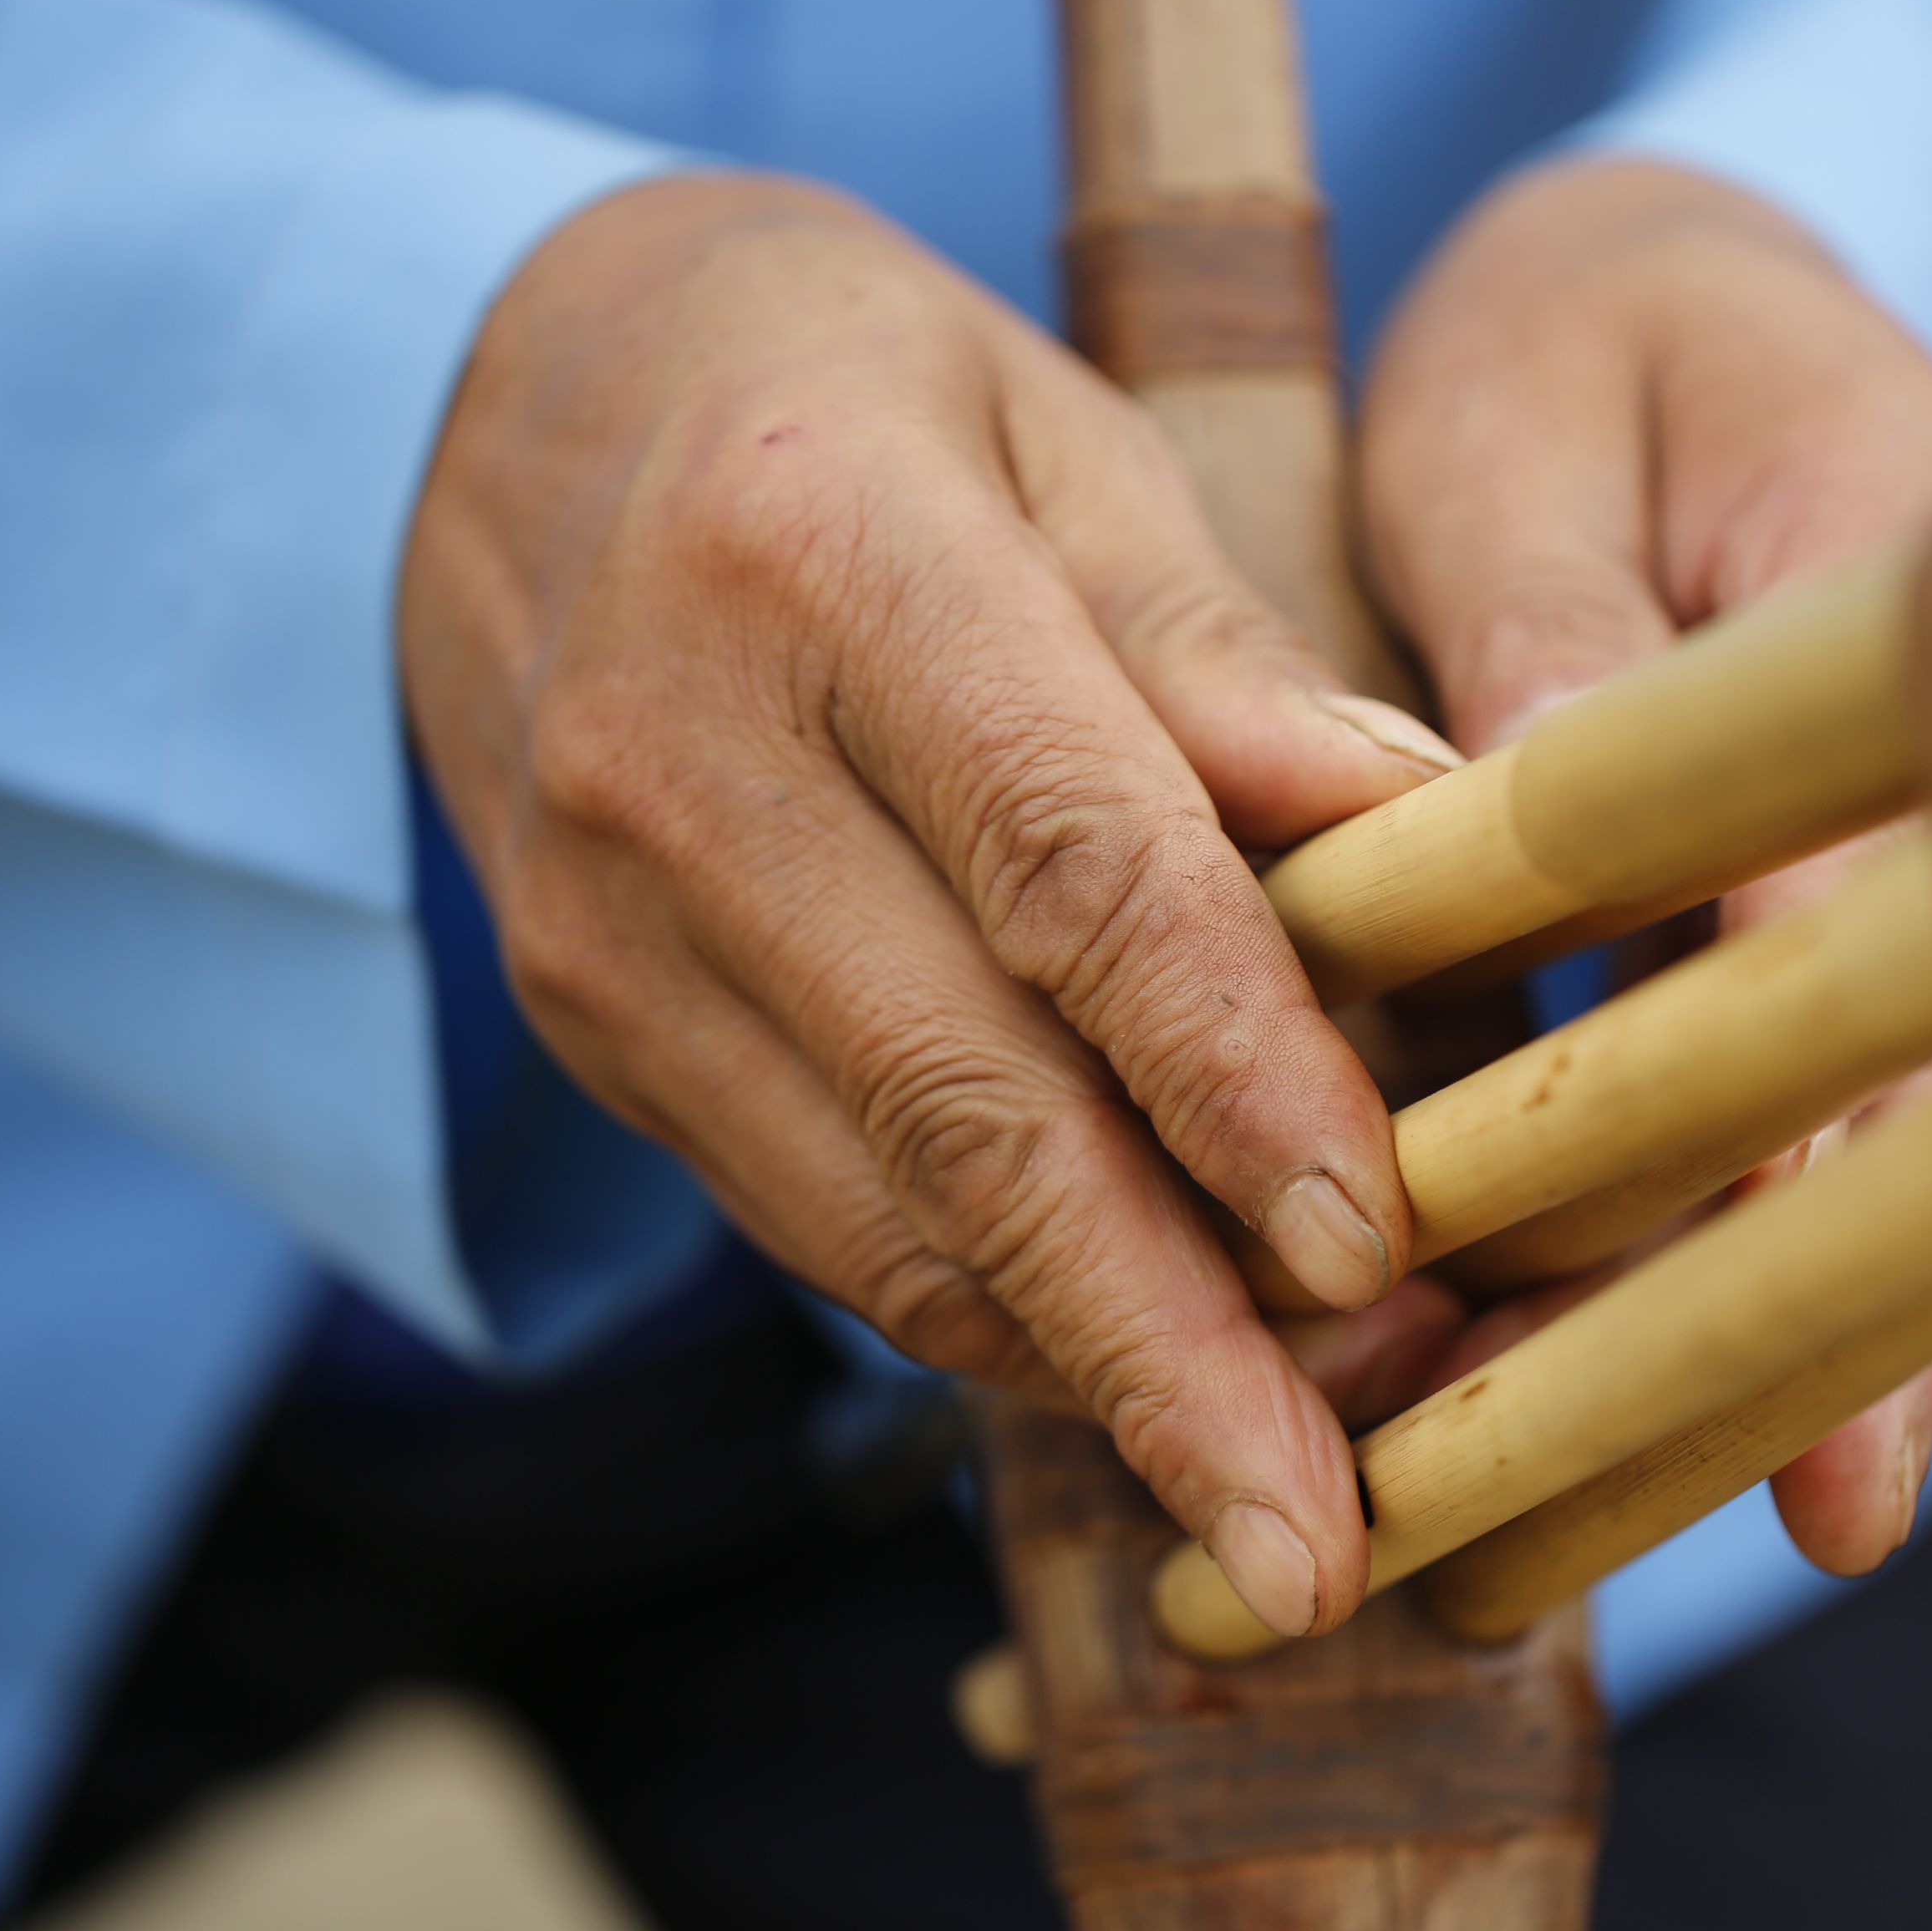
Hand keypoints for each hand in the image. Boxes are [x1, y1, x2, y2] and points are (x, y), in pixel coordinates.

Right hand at [400, 173, 1467, 1637]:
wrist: (499, 405)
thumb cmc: (849, 395)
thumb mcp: (1058, 435)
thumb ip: (1227, 658)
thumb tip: (1432, 833)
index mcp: (824, 556)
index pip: (1067, 865)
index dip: (1231, 1075)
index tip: (1372, 1250)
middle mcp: (676, 763)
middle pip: (962, 1108)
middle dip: (1161, 1349)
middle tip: (1322, 1535)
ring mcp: (602, 921)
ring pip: (881, 1214)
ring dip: (1091, 1373)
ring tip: (1281, 1484)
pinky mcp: (588, 1022)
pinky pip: (818, 1213)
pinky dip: (986, 1310)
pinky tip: (1133, 1365)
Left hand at [1362, 157, 1931, 1573]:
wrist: (1686, 297)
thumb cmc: (1600, 344)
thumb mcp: (1531, 432)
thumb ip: (1546, 619)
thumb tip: (1551, 788)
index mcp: (1912, 603)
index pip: (1882, 919)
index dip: (1842, 1168)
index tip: (1837, 1417)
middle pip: (1927, 1068)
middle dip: (1853, 1301)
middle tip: (1818, 1524)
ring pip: (1884, 1108)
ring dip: (1780, 1292)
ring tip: (1663, 1496)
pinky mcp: (1863, 905)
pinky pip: (1817, 1082)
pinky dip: (1728, 1215)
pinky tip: (1626, 1361)